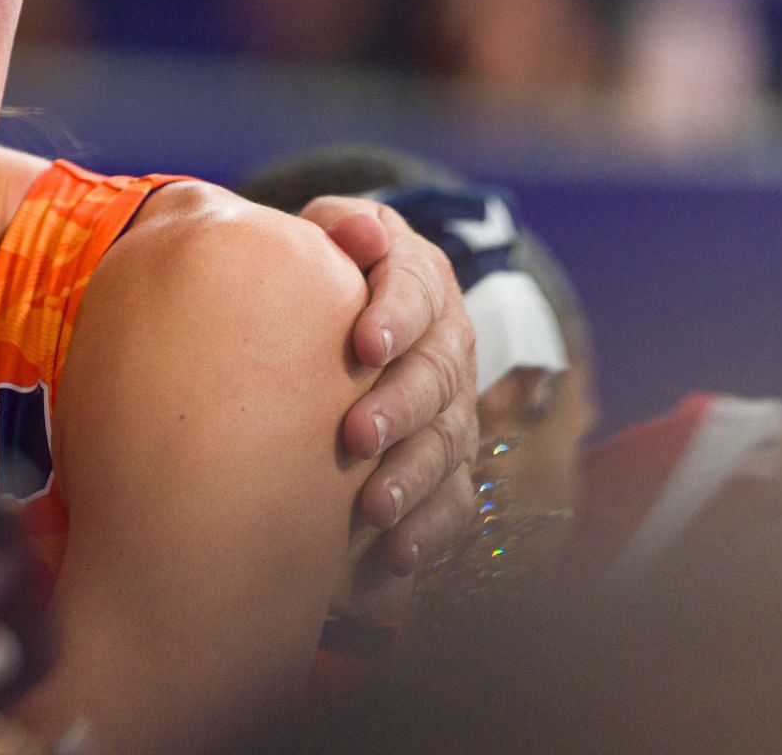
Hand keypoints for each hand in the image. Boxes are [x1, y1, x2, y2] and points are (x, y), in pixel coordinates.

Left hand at [302, 196, 478, 579]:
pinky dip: (431, 529)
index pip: (418, 289)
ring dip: (414, 477)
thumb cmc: (326, 274)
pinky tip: (399, 555)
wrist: (348, 318)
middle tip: (357, 435)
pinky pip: (455, 500)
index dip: (397, 316)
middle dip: (401, 408)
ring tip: (374, 508)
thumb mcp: (329, 234)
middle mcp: (446, 344)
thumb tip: (359, 233)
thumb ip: (340, 226)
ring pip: (447, 443)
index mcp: (420, 280)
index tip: (366, 344)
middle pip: (436, 376)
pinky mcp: (449, 463)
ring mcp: (453, 407)